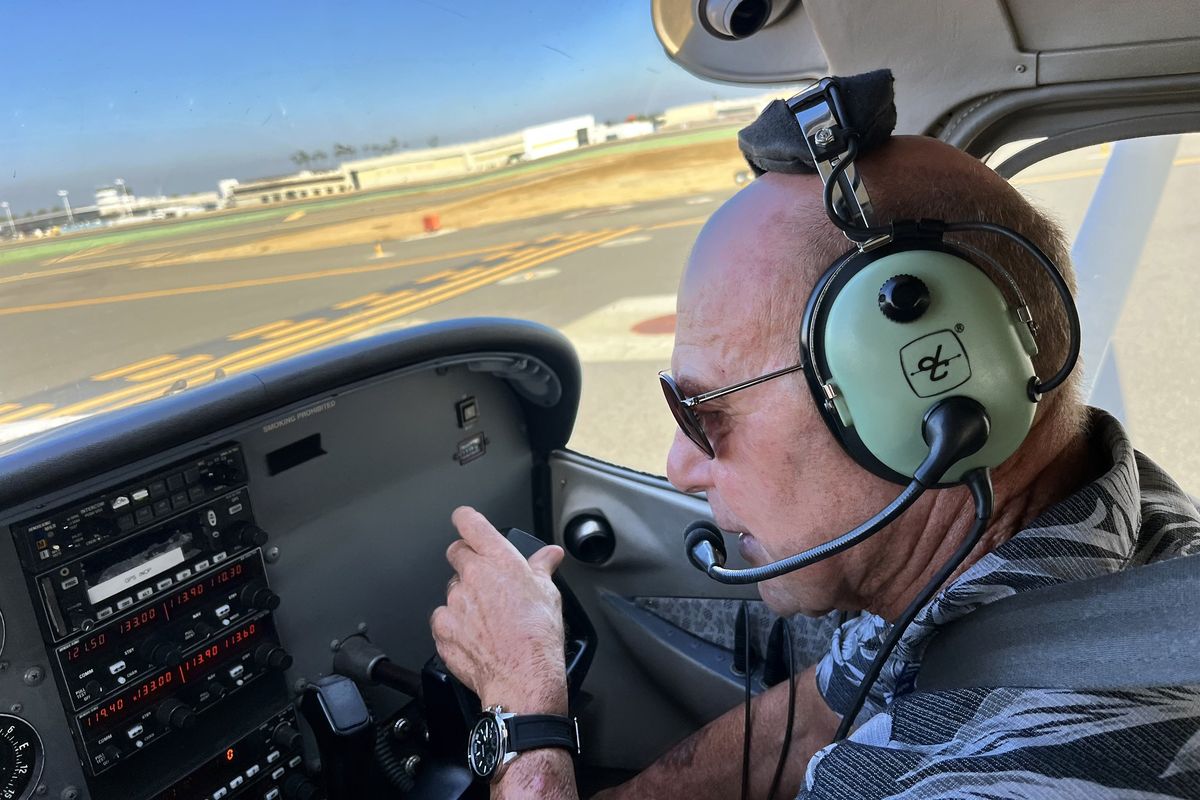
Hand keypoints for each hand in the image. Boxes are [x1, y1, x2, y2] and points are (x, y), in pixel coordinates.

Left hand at [431, 506, 568, 713]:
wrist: (523, 677)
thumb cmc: (538, 637)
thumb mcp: (549, 593)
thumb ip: (543, 567)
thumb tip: (550, 555)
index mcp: (499, 560)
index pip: (471, 524)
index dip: (466, 518)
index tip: (465, 519)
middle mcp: (472, 576)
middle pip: (457, 553)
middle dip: (467, 560)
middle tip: (484, 578)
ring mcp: (454, 602)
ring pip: (452, 590)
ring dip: (465, 597)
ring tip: (487, 618)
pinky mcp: (442, 628)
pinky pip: (443, 619)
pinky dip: (455, 625)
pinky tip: (474, 636)